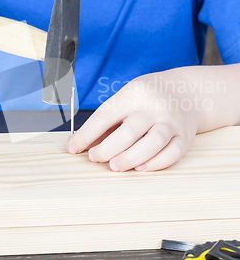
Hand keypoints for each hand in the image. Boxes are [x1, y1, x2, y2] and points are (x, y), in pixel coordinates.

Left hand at [67, 69, 200, 171]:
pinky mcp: (185, 137)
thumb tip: (83, 145)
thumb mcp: (126, 98)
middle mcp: (154, 107)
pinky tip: (140, 168)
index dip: (86, 134)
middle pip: (129, 131)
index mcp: (133, 94)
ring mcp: (171, 122)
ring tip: (115, 166)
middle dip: (108, 149)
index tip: (73, 148)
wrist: (186, 91)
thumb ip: (108, 121)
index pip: (106, 116)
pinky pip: (172, 153)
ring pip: (153, 142)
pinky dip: (156, 163)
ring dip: (131, 158)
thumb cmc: (147, 98)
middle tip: (95, 158)